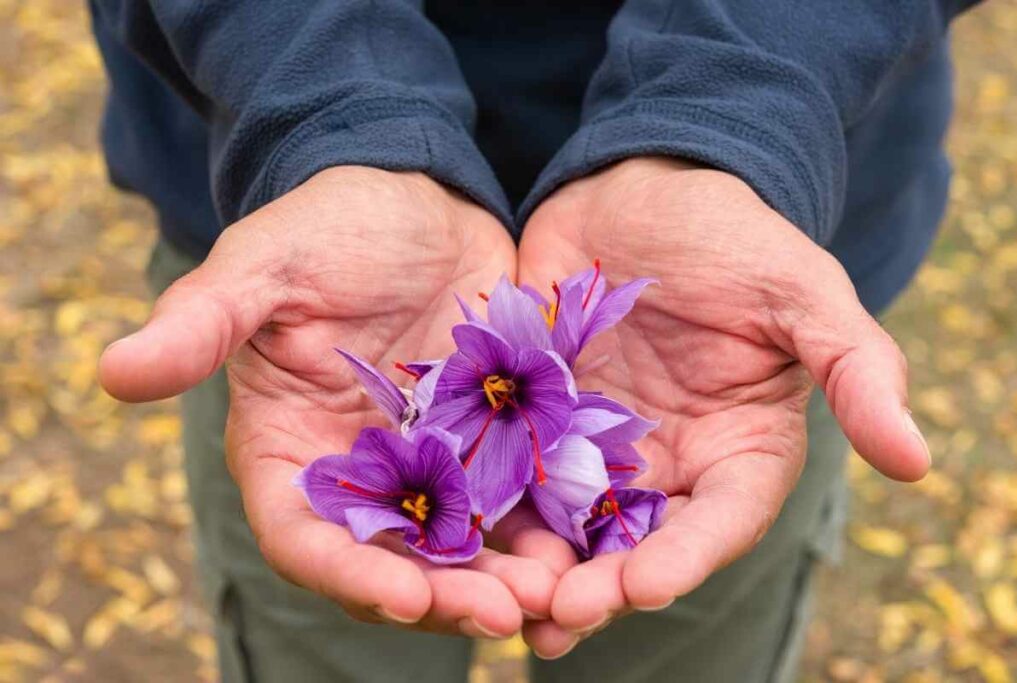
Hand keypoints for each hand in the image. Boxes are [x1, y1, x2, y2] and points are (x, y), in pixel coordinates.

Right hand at [100, 167, 569, 636]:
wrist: (415, 198)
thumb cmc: (327, 226)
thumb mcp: (266, 267)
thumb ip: (202, 323)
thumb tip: (111, 373)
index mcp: (291, 448)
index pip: (308, 535)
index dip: (349, 573)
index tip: (403, 596)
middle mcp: (362, 471)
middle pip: (396, 557)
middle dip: (445, 594)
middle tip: (503, 614)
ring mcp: (432, 460)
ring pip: (465, 542)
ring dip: (506, 576)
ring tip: (559, 595)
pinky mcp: (492, 438)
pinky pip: (521, 497)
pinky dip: (548, 526)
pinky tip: (589, 543)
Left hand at [516, 157, 930, 655]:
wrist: (640, 186)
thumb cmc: (732, 235)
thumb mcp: (800, 292)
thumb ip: (855, 370)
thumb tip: (918, 462)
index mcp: (736, 447)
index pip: (719, 519)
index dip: (685, 556)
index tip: (644, 585)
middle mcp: (665, 462)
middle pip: (634, 541)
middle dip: (598, 584)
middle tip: (556, 617)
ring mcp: (592, 444)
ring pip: (564, 522)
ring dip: (534, 569)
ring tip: (496, 609)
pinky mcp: (531, 416)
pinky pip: (505, 468)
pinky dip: (484, 507)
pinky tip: (451, 539)